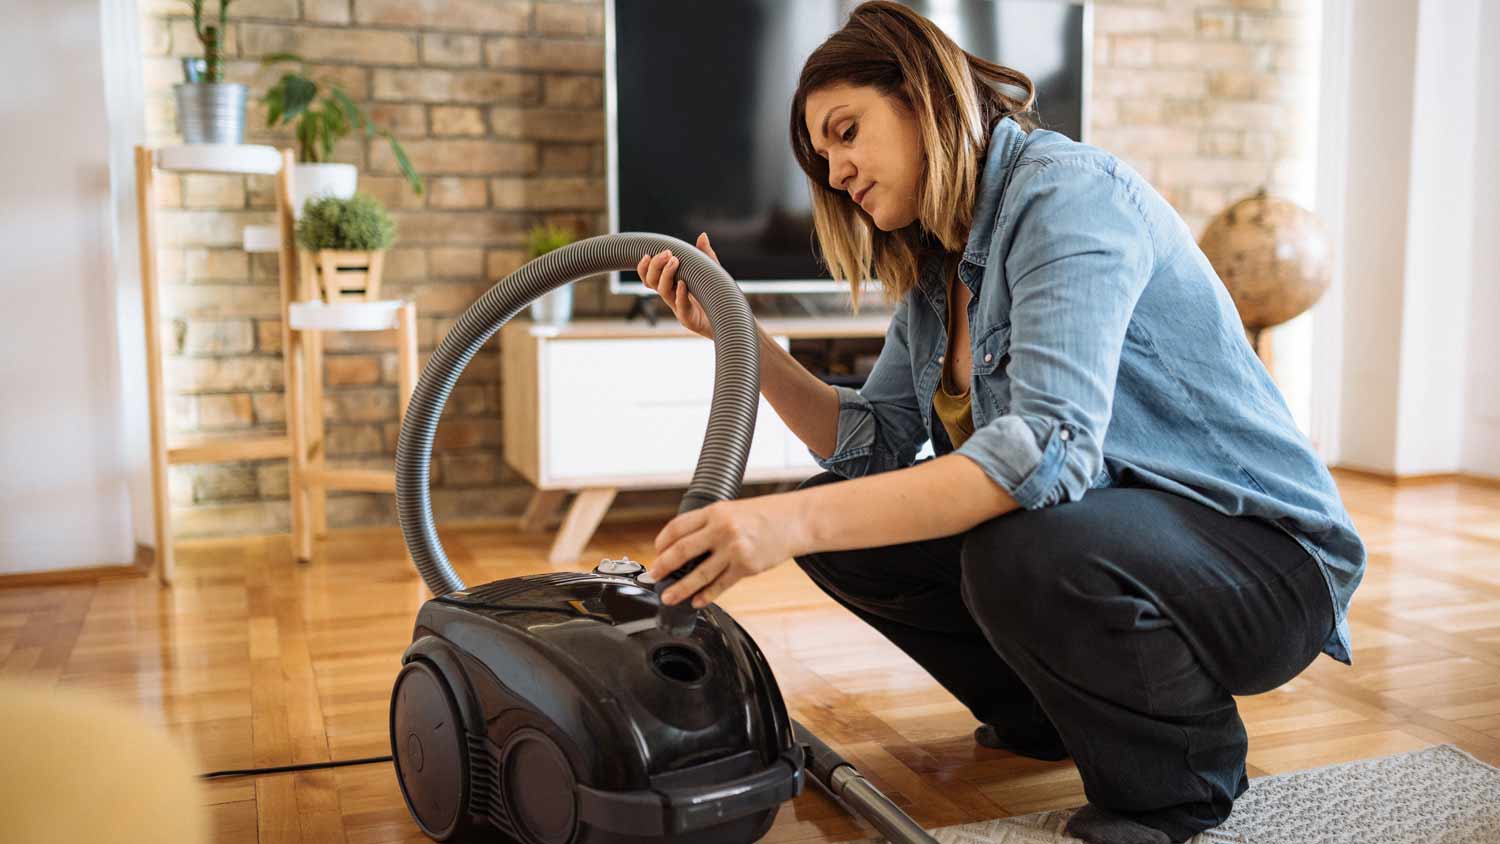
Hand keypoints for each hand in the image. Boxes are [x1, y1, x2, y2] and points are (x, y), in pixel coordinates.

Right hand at [636, 232, 719, 338]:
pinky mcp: (689, 319)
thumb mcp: (709, 273)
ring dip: (666, 275)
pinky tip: (683, 284)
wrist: (726, 321)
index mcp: (671, 286)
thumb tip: (702, 235)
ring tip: (675, 261)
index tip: (647, 254)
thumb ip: (705, 256)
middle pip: (652, 282)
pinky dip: (680, 294)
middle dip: (656, 266)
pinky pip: (681, 306)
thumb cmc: (714, 297)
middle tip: (668, 253)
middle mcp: (671, 296)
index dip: (644, 267)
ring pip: (663, 291)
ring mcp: (678, 308)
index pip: (649, 277)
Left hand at [648, 495, 807, 608]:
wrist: (796, 521)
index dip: (662, 542)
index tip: (657, 552)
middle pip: (682, 551)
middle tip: (654, 576)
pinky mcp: (746, 567)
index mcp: (715, 512)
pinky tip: (697, 601)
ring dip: (680, 588)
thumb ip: (710, 524)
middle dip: (663, 566)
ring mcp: (734, 550)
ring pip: (699, 574)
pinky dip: (706, 596)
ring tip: (668, 597)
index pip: (677, 527)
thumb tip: (686, 544)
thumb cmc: (766, 514)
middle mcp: (722, 530)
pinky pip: (720, 585)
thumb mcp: (733, 509)